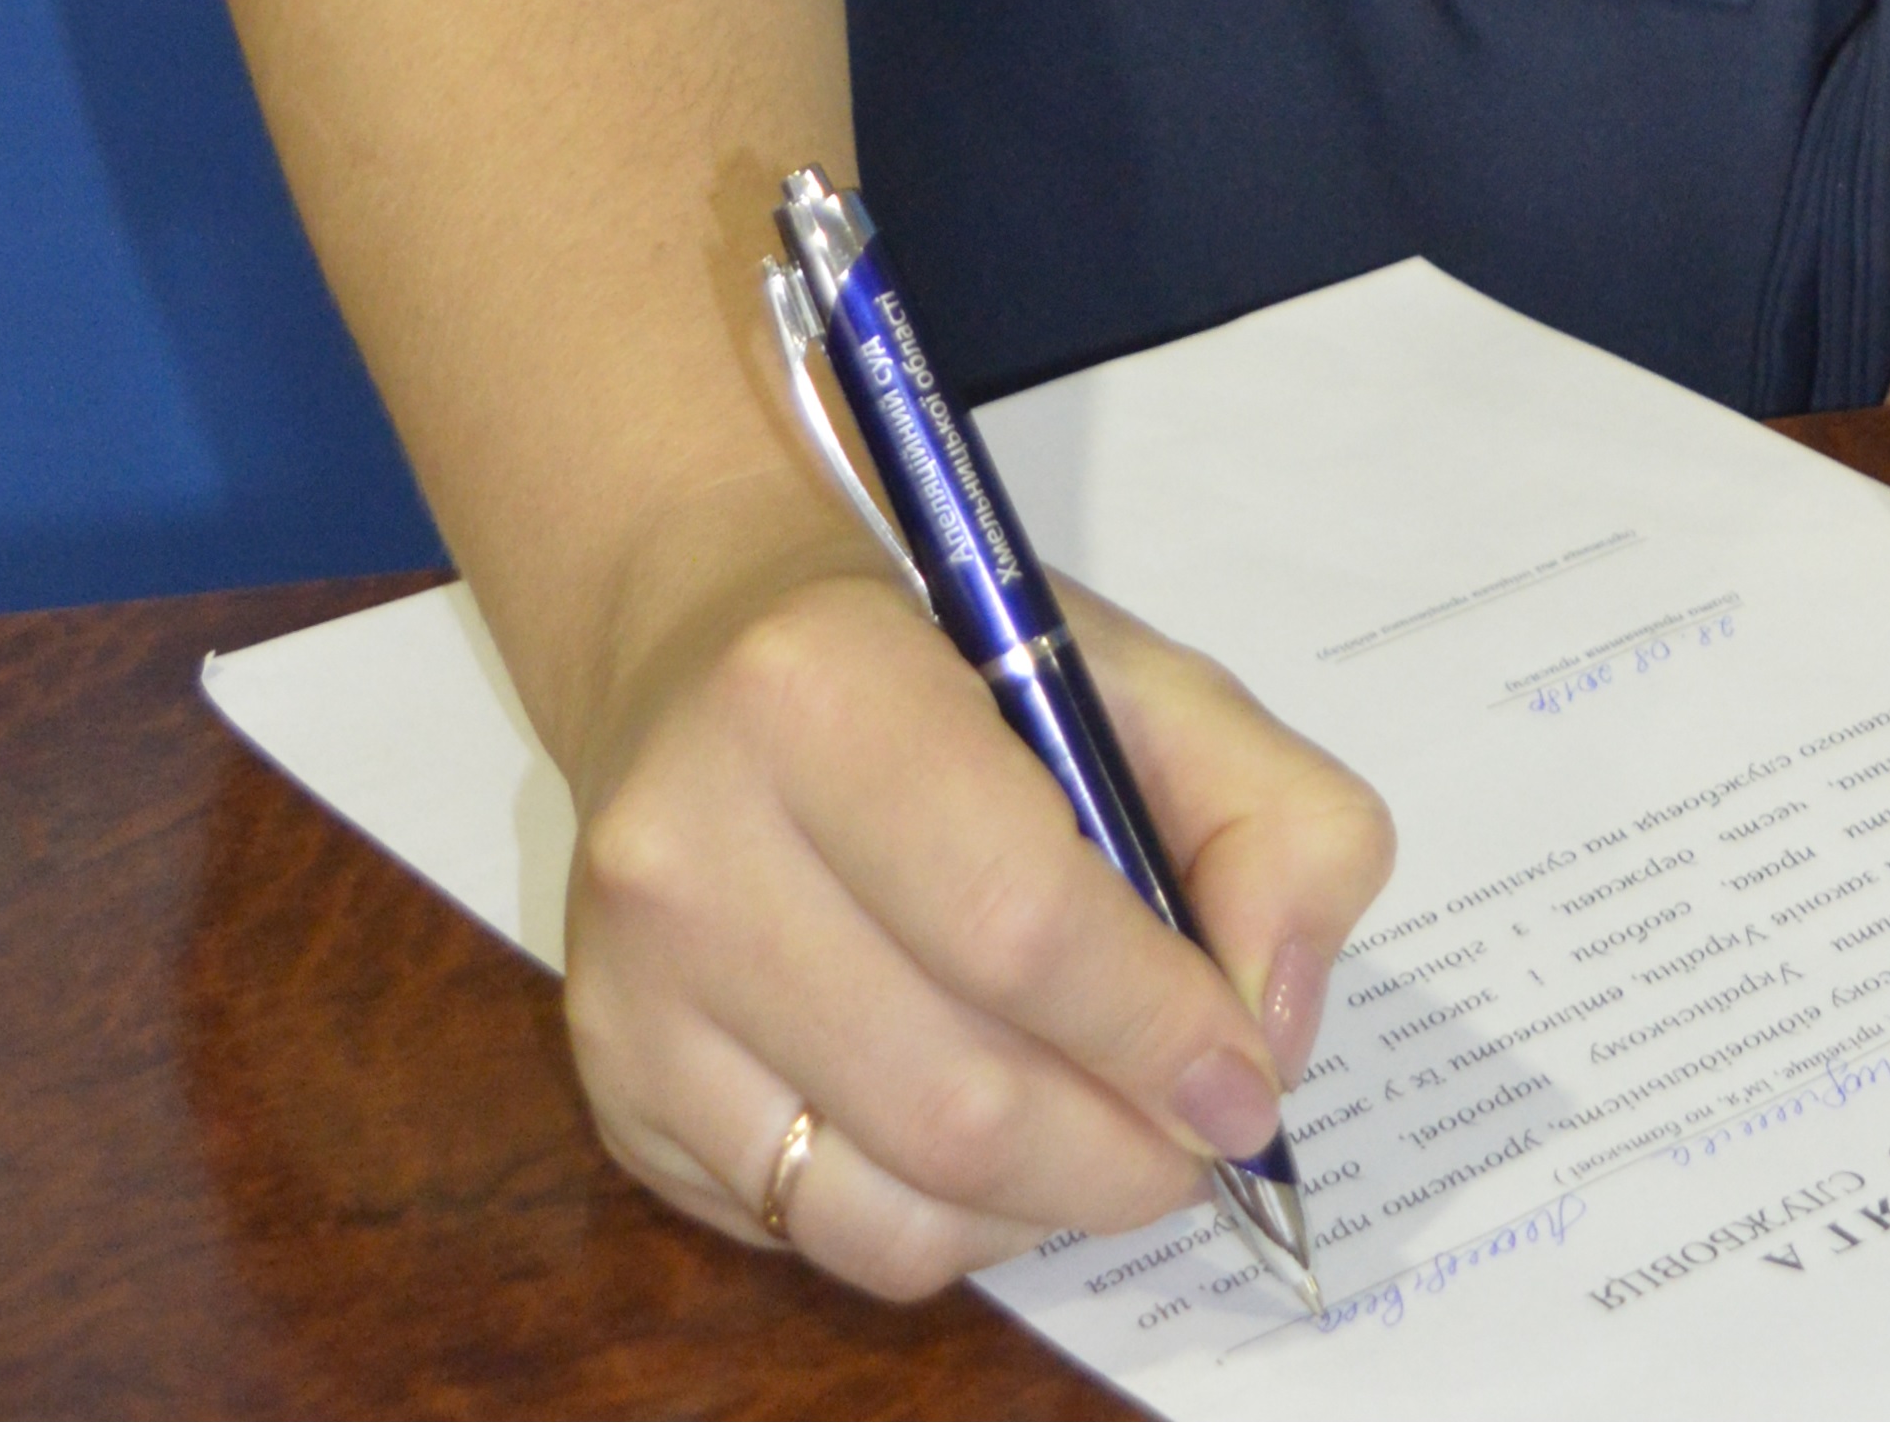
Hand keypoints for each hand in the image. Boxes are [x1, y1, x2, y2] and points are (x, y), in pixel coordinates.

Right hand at [550, 474, 1396, 1302]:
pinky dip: (948, 1228)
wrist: (707, 652)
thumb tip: (1270, 1031)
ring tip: (1109, 1143)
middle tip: (1200, 1139)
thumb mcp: (1140, 678)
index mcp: (817, 691)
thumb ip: (1271, 819)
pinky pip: (820, 1237)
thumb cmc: (945, 666)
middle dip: (1123, 1153)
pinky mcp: (619, 1097)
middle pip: (957, 1099)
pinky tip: (994, 1148)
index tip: (1247, 1083)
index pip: (1020, 925)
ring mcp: (634, 992)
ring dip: (1047, 1209)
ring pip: (890, 1205)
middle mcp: (690, 850)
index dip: (1160, 1031)